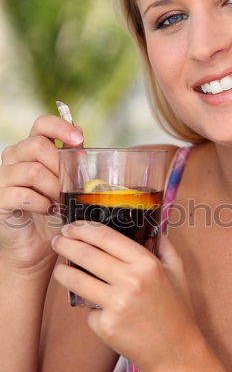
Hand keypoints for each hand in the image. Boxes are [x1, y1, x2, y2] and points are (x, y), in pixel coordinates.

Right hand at [0, 116, 82, 272]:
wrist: (37, 246)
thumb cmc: (54, 214)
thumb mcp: (68, 186)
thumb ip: (72, 166)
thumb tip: (84, 148)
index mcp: (31, 150)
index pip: (42, 125)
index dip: (61, 126)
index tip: (80, 139)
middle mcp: (13, 159)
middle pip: (37, 145)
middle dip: (60, 167)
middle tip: (70, 187)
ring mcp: (3, 178)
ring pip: (32, 170)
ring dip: (53, 188)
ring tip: (61, 203)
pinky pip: (23, 194)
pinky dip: (41, 204)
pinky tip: (48, 211)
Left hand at [51, 221, 197, 371]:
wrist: (177, 354)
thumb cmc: (177, 312)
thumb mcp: (178, 273)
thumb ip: (165, 247)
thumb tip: (153, 227)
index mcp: (148, 264)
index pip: (106, 237)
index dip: (84, 229)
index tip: (72, 226)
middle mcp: (131, 281)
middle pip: (86, 255)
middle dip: (65, 244)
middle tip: (56, 241)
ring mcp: (116, 305)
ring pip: (77, 280)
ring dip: (62, 272)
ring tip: (59, 270)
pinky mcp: (106, 326)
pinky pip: (89, 310)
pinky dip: (91, 308)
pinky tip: (99, 310)